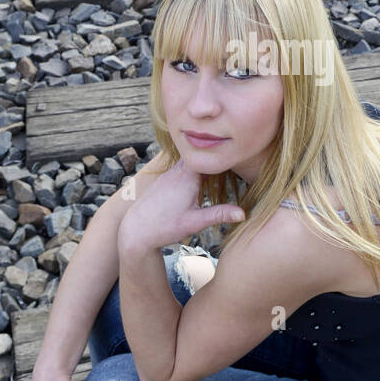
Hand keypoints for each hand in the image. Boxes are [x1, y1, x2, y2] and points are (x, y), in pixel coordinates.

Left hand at [117, 158, 244, 252]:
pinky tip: (198, 175)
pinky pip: (181, 167)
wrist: (136, 230)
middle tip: (231, 153)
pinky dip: (191, 167)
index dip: (222, 152)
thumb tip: (244, 214)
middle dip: (214, 155)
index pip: (209, 156)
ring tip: (218, 162)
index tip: (236, 151)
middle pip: (199, 155)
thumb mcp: (195, 222)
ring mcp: (169, 174)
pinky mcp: (163, 179)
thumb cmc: (165, 227)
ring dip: (202, 161)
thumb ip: (219, 215)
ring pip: (189, 160)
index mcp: (188, 178)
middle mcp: (177, 171)